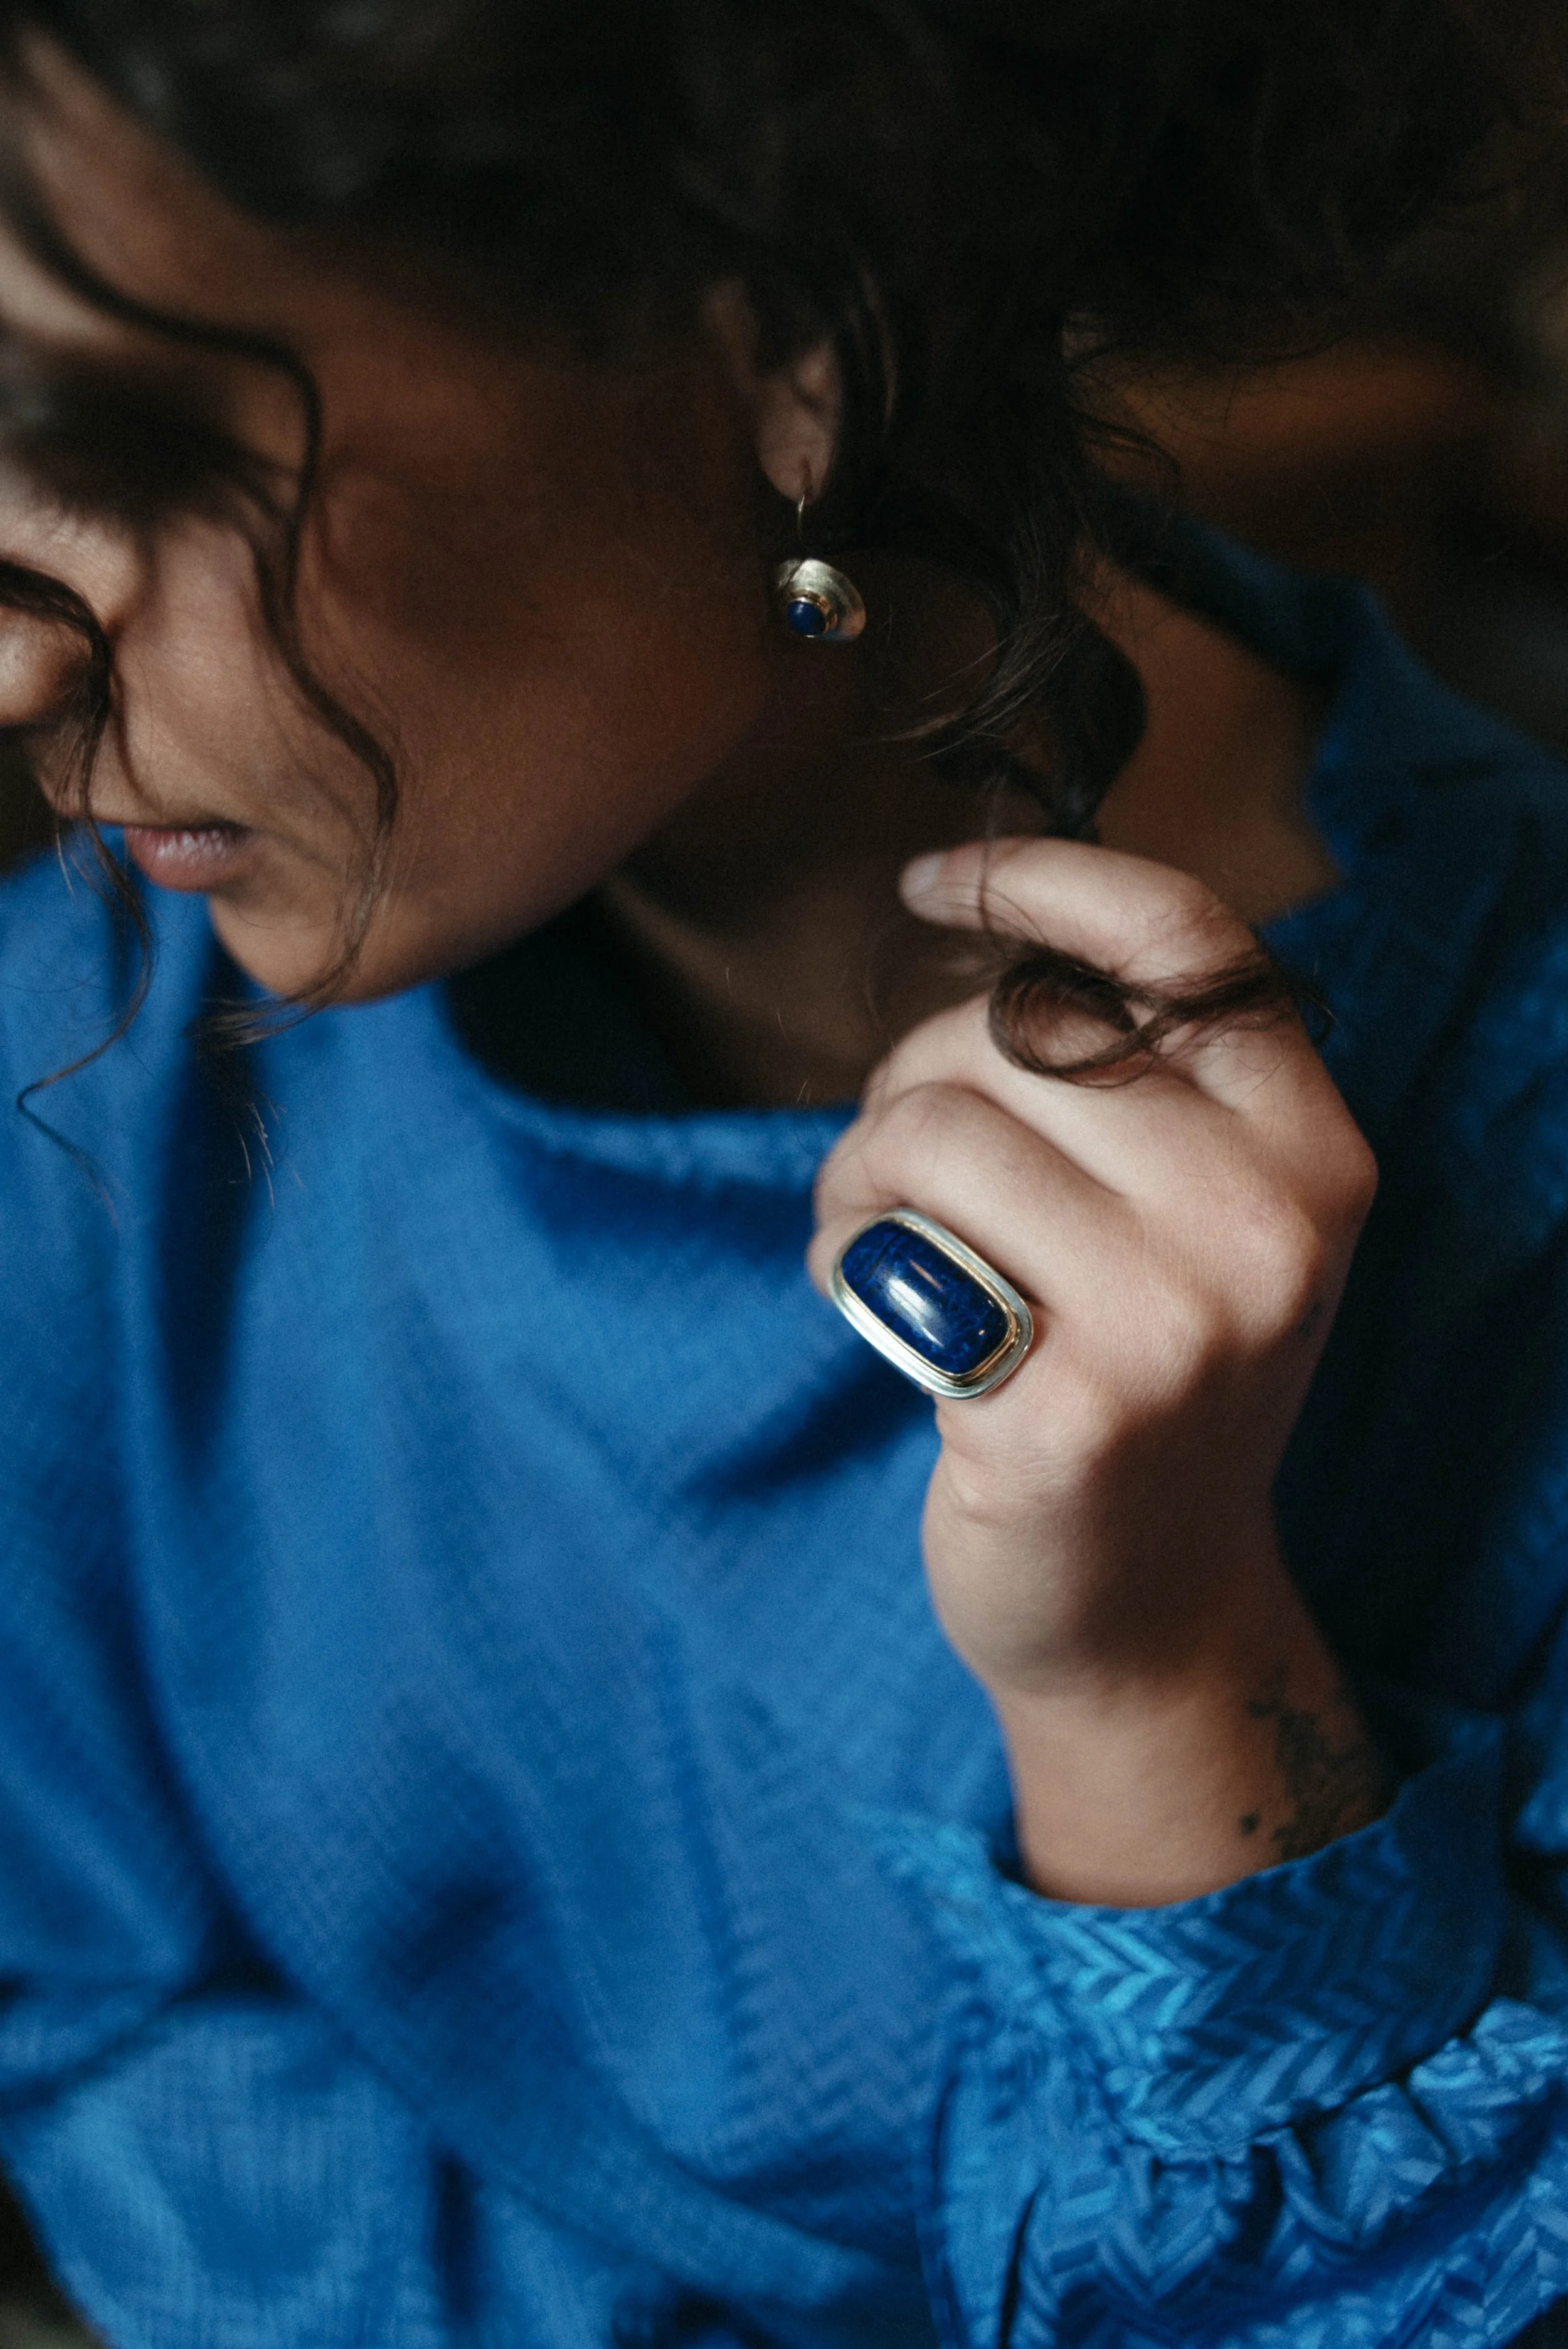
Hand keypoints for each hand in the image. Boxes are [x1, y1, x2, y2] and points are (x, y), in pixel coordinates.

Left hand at [808, 838, 1386, 1903]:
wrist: (1149, 1613)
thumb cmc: (1142, 1384)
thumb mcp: (1201, 1226)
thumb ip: (1136, 1091)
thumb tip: (986, 939)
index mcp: (1314, 1152)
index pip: (1184, 939)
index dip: (1041, 879)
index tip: (931, 885)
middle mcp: (1268, 1225)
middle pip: (1016, 1027)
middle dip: (908, 1076)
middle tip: (890, 1165)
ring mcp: (1177, 1324)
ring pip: (934, 1119)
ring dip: (857, 1167)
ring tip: (869, 1235)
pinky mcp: (1065, 1411)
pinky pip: (892, 1240)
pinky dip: (846, 1250)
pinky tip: (865, 1298)